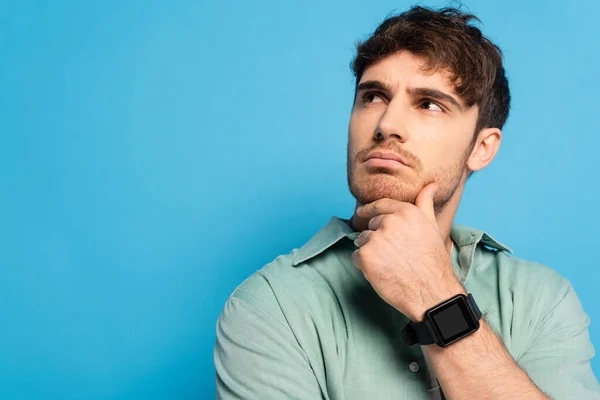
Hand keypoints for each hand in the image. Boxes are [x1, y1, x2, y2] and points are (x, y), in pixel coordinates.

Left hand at [351, 183, 464, 320]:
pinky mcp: (366, 256)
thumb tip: (430, 185)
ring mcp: (376, 239)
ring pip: (362, 241)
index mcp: (406, 212)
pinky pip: (356, 257)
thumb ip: (425, 204)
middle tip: (393, 255)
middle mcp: (390, 222)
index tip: (361, 213)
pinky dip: (364, 266)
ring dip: (370, 252)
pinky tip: (381, 272)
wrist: (431, 292)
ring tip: (389, 264)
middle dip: (377, 238)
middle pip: (370, 226)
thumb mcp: (432, 228)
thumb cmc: (433, 262)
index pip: (379, 205)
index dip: (369, 210)